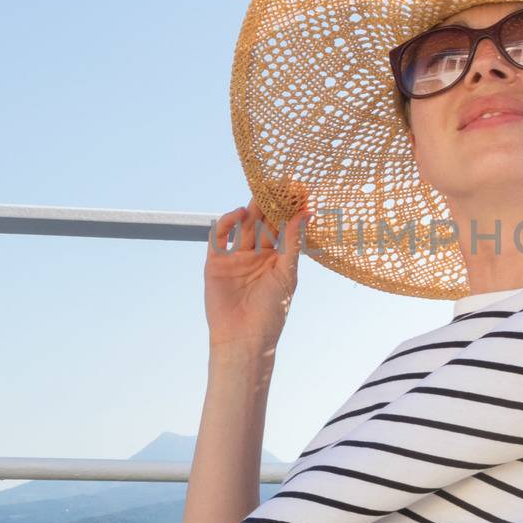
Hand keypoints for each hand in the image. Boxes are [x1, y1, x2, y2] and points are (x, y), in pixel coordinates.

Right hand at [204, 192, 308, 353]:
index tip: (299, 190)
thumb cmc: (271, 312)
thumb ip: (293, 244)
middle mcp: (256, 255)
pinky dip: (227, 223)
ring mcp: (236, 258)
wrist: (244, 339)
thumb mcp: (286, 275)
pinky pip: (220, 237)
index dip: (289, 209)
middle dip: (270, 203)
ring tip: (261, 195)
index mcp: (277, 258)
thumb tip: (305, 214)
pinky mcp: (216, 263)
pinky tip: (239, 214)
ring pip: (243, 226)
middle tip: (279, 183)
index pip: (283, 227)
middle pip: (262, 222)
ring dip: (251, 210)